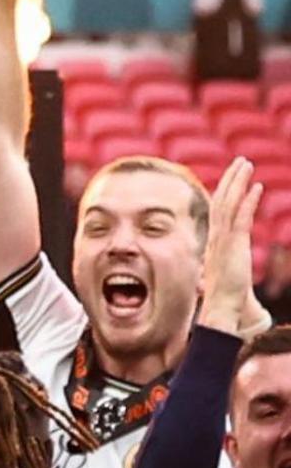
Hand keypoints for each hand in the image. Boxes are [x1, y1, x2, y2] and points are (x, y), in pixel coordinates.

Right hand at [201, 158, 268, 336]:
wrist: (222, 307)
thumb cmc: (224, 295)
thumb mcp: (224, 274)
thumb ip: (222, 264)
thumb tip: (211, 271)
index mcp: (215, 241)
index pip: (218, 211)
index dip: (224, 192)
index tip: (232, 177)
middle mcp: (217, 236)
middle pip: (221, 200)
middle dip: (231, 179)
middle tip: (241, 161)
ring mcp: (224, 240)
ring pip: (228, 204)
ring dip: (238, 182)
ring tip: (247, 164)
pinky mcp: (234, 245)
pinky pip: (241, 218)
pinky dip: (248, 201)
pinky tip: (257, 187)